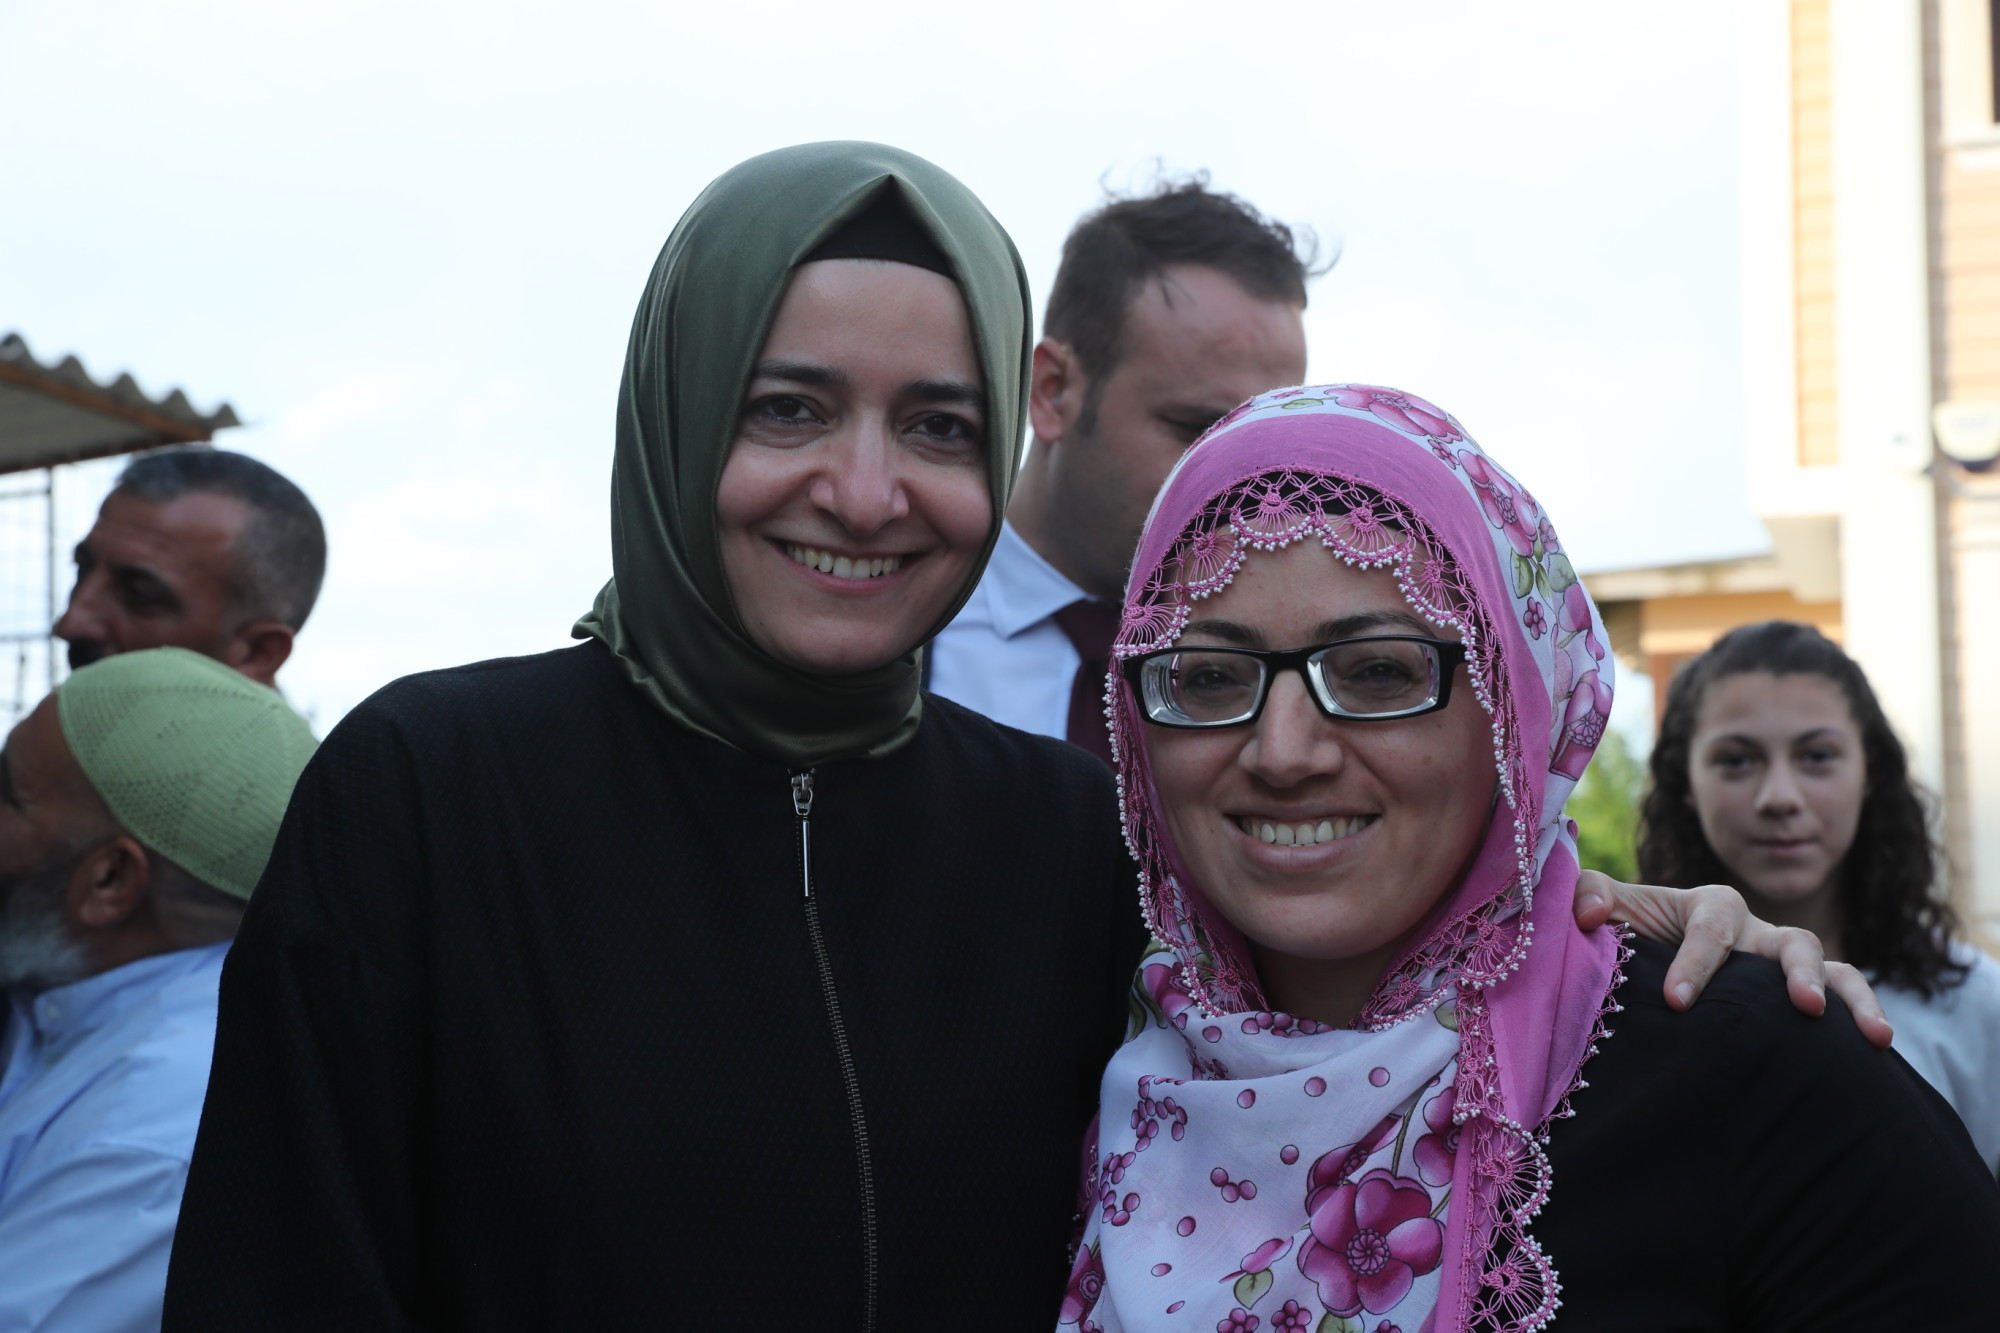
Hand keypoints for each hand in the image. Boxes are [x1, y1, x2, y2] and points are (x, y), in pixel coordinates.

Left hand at [1571, 869, 1892, 1049]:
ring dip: (1847, 996)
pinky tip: (1879, 1046)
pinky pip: (1843, 995)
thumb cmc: (1629, 942)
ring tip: (1869, 1032)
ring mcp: (1783, 965)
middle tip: (1801, 1005)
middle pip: (1789, 942)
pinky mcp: (1801, 994)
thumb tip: (1587, 912)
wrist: (1651, 975)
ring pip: (1829, 967)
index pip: (1711, 926)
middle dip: (1795, 972)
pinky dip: (1864, 1014)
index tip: (1677, 1001)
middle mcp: (1755, 932)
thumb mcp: (1609, 917)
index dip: (1697, 961)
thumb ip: (1590, 898)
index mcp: (1709, 907)